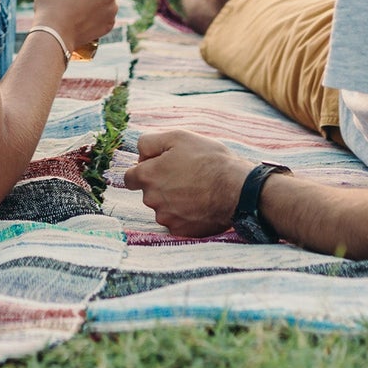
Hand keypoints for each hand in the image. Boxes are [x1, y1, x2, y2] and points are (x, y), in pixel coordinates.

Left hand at [121, 129, 252, 237]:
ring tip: (195, 189)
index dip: (144, 170)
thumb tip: (139, 154)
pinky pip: (176, 221)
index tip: (159, 167)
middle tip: (184, 175)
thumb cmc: (208, 160)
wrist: (238, 189)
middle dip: (160, 183)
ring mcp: (167, 217)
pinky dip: (184, 214)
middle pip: (148, 192)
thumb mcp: (177, 137)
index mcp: (148, 176)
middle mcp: (152, 199)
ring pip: (162, 207)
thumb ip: (149, 142)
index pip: (130, 178)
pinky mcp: (181, 231)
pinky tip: (199, 204)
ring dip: (172, 199)